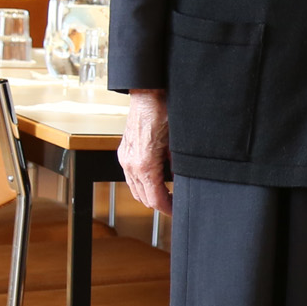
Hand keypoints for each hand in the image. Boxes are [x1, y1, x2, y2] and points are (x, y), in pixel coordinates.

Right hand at [119, 89, 171, 216]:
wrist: (148, 95)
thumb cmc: (164, 113)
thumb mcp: (178, 144)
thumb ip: (178, 166)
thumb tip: (182, 180)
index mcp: (144, 165)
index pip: (155, 199)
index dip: (168, 209)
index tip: (178, 211)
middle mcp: (130, 164)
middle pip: (143, 198)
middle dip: (160, 203)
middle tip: (175, 203)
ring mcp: (125, 158)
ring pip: (135, 189)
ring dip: (150, 194)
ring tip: (167, 193)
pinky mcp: (124, 152)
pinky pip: (131, 177)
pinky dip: (142, 183)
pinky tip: (156, 179)